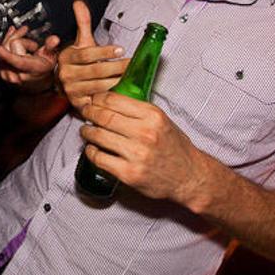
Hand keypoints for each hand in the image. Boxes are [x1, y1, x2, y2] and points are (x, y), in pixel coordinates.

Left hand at [0, 26, 59, 92]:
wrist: (38, 84)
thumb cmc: (44, 70)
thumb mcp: (51, 58)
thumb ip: (51, 47)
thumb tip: (54, 40)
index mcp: (30, 70)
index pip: (17, 60)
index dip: (5, 54)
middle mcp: (17, 75)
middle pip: (10, 45)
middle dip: (19, 38)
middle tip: (30, 39)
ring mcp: (8, 75)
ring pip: (3, 48)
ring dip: (12, 41)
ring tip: (24, 44)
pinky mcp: (2, 73)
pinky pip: (0, 55)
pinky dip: (6, 48)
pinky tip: (14, 45)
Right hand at [57, 0, 126, 109]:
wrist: (67, 82)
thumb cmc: (78, 61)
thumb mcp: (80, 42)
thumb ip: (82, 22)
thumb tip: (78, 2)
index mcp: (67, 58)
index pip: (87, 54)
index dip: (104, 51)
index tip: (120, 49)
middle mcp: (67, 75)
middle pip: (95, 71)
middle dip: (116, 67)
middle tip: (132, 63)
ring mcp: (72, 91)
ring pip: (97, 87)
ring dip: (115, 82)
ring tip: (129, 77)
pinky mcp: (79, 105)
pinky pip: (95, 103)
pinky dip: (108, 100)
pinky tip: (119, 94)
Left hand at [79, 91, 207, 203]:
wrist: (189, 176)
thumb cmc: (175, 147)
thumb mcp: (162, 120)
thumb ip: (139, 111)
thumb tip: (110, 102)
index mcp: (153, 116)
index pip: (115, 100)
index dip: (99, 98)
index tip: (94, 100)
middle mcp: (144, 133)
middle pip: (104, 117)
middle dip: (89, 113)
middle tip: (85, 113)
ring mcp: (136, 154)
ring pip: (99, 136)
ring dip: (87, 132)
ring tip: (86, 130)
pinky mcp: (129, 173)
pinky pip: (100, 159)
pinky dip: (91, 152)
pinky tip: (92, 149)